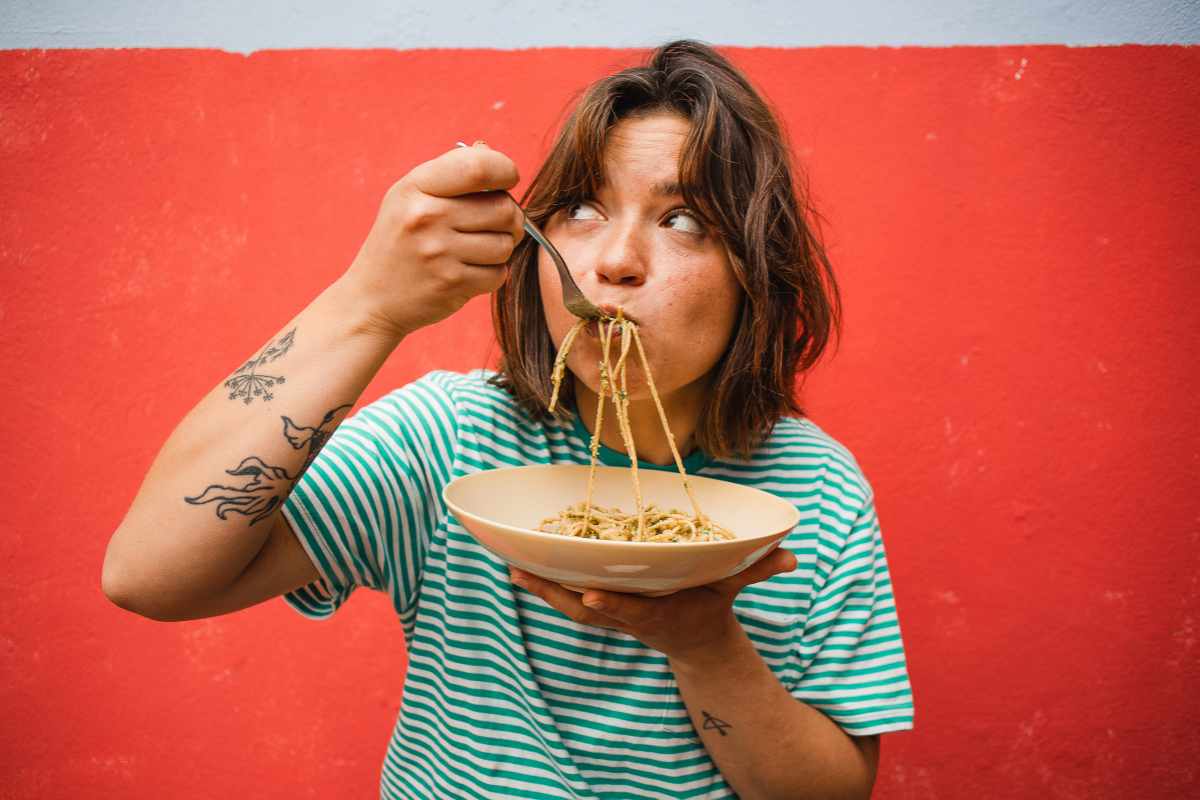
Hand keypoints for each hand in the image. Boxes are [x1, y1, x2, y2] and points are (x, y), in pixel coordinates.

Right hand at [340, 141, 525, 338]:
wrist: (371, 299)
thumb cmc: (400, 241)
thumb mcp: (409, 197)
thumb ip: (450, 173)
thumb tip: (490, 152)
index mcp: (416, 186)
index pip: (479, 167)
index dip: (505, 170)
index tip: (507, 180)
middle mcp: (426, 216)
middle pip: (503, 208)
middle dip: (511, 217)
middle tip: (500, 224)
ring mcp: (438, 252)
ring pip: (505, 244)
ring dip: (503, 247)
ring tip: (482, 249)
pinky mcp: (451, 283)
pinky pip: (499, 273)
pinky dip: (493, 274)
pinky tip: (472, 271)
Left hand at [509, 547, 798, 663]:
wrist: (695, 640)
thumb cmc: (711, 604)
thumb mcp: (734, 587)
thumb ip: (757, 569)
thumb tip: (791, 557)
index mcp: (659, 612)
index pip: (634, 611)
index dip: (612, 606)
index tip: (590, 598)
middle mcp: (630, 616)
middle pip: (587, 611)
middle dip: (556, 595)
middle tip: (524, 575)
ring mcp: (613, 616)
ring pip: (570, 605)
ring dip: (542, 589)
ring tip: (512, 568)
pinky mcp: (602, 610)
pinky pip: (567, 598)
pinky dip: (545, 586)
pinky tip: (520, 566)